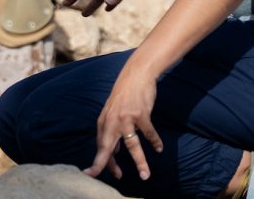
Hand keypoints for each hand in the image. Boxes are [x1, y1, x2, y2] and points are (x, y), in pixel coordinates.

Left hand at [85, 60, 163, 180]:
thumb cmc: (125, 95)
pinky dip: (155, 141)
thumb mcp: (113, 113)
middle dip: (107, 165)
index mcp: (104, 122)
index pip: (100, 146)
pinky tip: (159, 148)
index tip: (94, 174)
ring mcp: (126, 118)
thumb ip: (111, 131)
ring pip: (133, 145)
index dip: (100, 161)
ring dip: (140, 162)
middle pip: (107, 147)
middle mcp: (112, 121)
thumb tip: (114, 152)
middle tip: (113, 178)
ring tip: (145, 175)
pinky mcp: (141, 114)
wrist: (136, 74)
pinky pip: (149, 133)